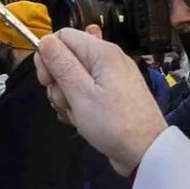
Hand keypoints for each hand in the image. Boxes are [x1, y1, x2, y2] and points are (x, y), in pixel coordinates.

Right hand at [35, 27, 168, 176]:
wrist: (145, 152)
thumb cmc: (113, 123)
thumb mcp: (81, 94)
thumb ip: (61, 65)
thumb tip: (44, 39)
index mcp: (102, 52)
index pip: (62, 36)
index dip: (47, 55)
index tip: (45, 81)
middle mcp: (107, 59)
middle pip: (66, 58)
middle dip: (57, 81)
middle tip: (64, 102)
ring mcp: (110, 78)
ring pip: (72, 78)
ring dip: (66, 97)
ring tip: (77, 114)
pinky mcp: (111, 95)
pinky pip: (85, 92)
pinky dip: (78, 105)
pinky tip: (82, 120)